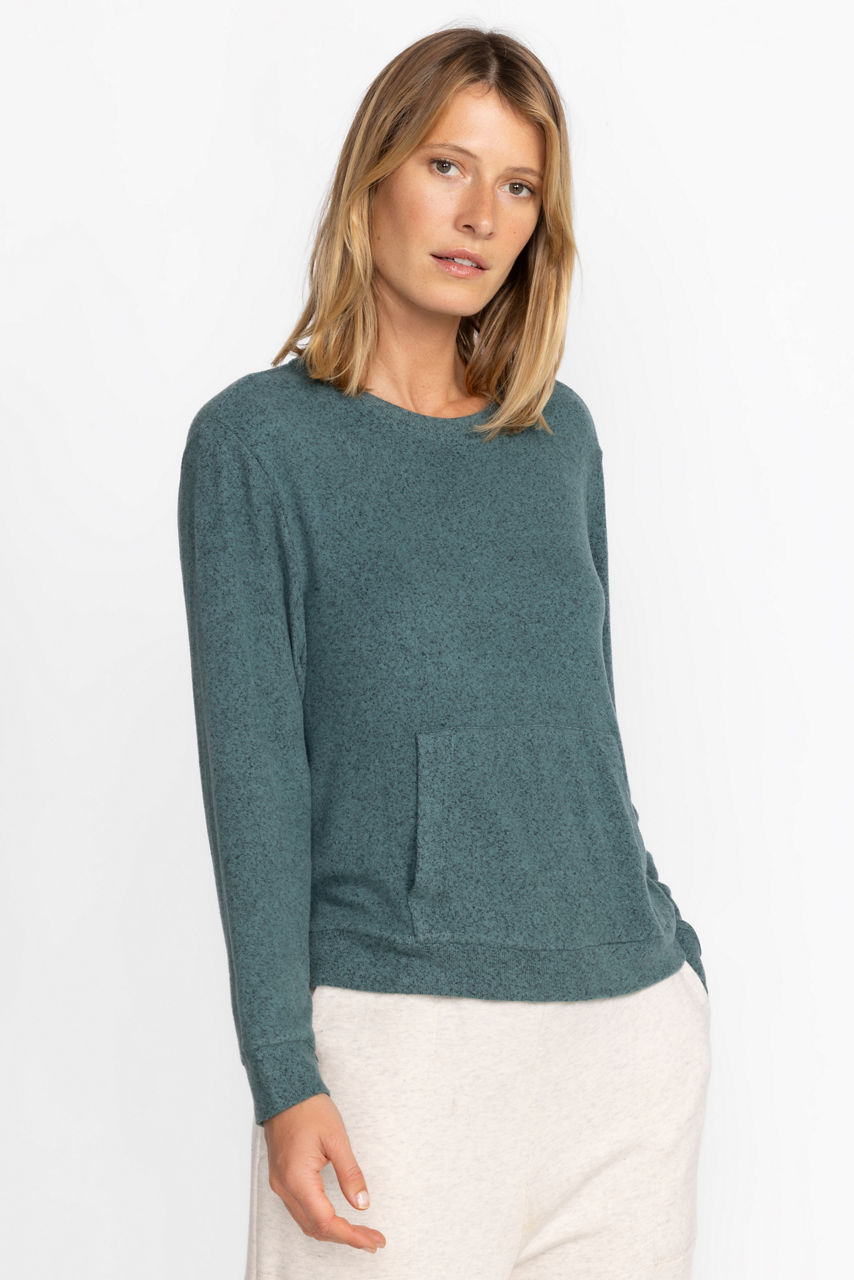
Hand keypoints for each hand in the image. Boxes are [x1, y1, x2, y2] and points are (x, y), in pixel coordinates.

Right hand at [263, 1093, 387, 1253]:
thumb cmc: (310, 1110)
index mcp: (298, 1178)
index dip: (351, 1235)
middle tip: (373, 1240)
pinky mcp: (282, 1180)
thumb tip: (362, 1204)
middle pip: (316, 1228)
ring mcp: (281, 1185)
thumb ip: (350, 1174)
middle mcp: (285, 1187)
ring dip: (333, 1231)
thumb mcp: (337, 1139)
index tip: (374, 1240)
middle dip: (346, 1237)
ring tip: (360, 1233)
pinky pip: (300, 1211)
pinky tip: (338, 1219)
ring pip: (307, 1223)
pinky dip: (320, 1220)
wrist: (285, 1092)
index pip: (326, 1221)